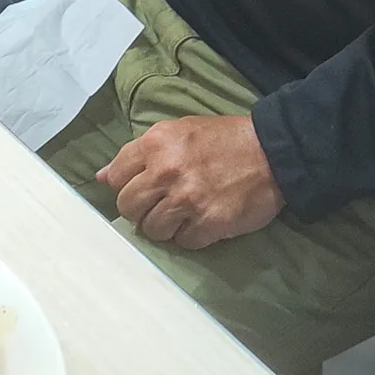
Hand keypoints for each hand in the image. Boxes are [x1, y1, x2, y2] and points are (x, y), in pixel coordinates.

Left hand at [98, 114, 284, 250]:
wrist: (273, 151)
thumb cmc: (223, 139)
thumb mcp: (177, 132)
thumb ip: (139, 153)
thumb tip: (102, 176)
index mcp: (156, 144)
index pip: (116, 178)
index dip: (127, 186)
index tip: (143, 188)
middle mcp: (167, 171)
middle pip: (128, 207)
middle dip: (142, 209)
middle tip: (162, 204)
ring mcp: (187, 199)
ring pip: (152, 230)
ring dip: (167, 226)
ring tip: (186, 213)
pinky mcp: (208, 223)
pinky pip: (183, 242)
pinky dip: (192, 235)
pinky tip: (204, 220)